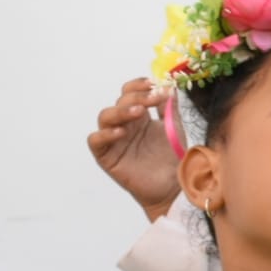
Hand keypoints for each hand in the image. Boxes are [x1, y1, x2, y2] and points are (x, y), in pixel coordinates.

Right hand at [86, 78, 180, 221]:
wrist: (174, 186)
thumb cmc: (173, 158)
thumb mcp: (174, 127)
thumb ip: (169, 107)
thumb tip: (169, 85)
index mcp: (139, 116)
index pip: (130, 92)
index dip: (139, 85)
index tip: (155, 84)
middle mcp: (125, 125)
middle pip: (120, 102)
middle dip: (136, 97)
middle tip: (153, 98)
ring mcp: (114, 140)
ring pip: (105, 116)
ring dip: (121, 111)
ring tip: (139, 113)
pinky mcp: (107, 157)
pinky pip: (96, 141)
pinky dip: (104, 134)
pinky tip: (121, 132)